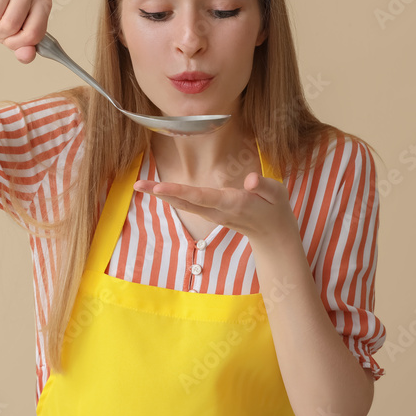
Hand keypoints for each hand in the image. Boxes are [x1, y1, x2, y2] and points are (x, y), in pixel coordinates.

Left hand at [133, 172, 297, 244]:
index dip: (180, 191)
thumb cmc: (275, 209)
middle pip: (184, 201)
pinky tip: (159, 190)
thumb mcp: (277, 194)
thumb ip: (263, 186)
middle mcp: (217, 210)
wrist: (273, 235)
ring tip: (141, 185)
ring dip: (162, 195)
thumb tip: (250, 180)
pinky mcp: (211, 213)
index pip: (201, 196)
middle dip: (161, 193)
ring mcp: (212, 214)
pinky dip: (172, 196)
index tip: (160, 187)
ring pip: (183, 203)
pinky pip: (188, 204)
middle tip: (138, 185)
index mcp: (231, 203)